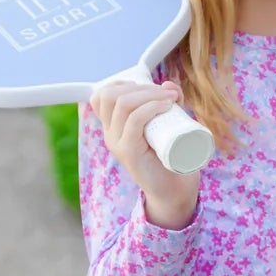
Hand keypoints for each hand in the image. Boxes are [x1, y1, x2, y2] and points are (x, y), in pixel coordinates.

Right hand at [90, 77, 200, 230]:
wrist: (174, 192)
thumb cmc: (171, 158)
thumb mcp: (167, 124)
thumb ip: (167, 103)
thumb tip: (169, 84)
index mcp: (112, 127)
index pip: (101, 96)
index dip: (122, 84)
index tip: (147, 87)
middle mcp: (110, 134)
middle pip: (110, 95)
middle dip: (141, 86)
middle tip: (167, 93)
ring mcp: (117, 143)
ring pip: (123, 104)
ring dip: (149, 94)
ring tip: (170, 98)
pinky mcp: (129, 152)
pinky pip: (134, 121)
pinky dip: (150, 107)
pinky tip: (165, 105)